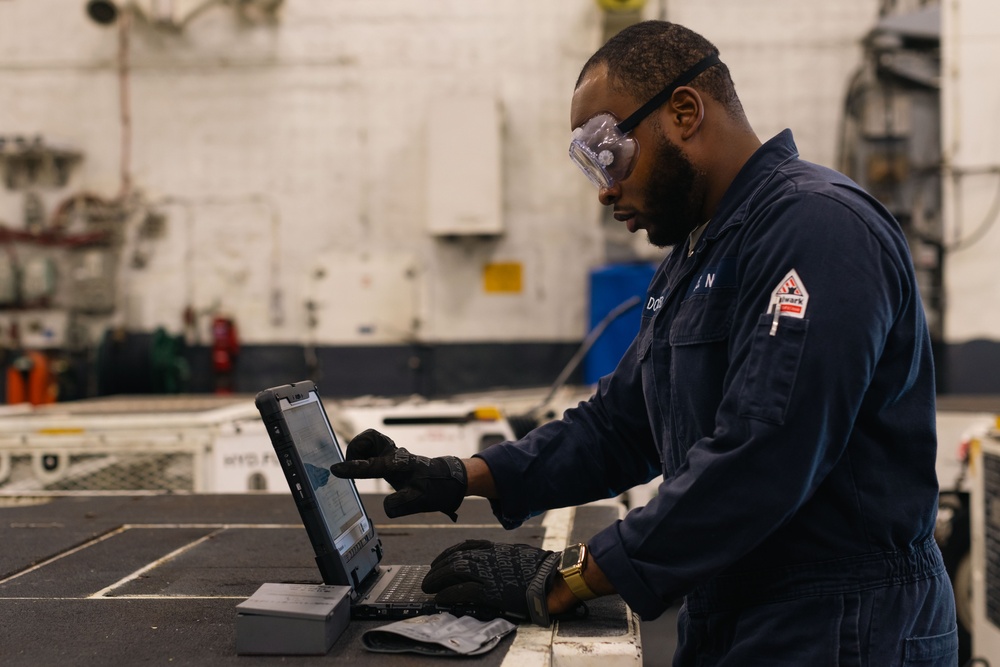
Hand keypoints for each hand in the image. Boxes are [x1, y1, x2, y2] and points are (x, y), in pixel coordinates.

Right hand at [329, 429, 466, 521]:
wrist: (448, 479)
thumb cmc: (435, 488)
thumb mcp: (421, 501)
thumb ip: (403, 504)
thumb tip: (386, 507)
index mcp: (400, 466)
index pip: (372, 465)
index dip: (353, 468)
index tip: (335, 469)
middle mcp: (395, 455)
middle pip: (370, 437)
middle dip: (356, 447)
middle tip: (351, 464)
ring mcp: (394, 453)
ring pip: (371, 439)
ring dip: (359, 449)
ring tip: (357, 466)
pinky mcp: (393, 456)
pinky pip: (374, 447)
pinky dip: (364, 453)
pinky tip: (365, 468)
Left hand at [421, 540, 561, 625]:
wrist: (554, 577)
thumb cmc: (541, 567)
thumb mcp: (518, 553)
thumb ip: (502, 555)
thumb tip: (492, 559)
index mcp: (496, 549)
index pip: (465, 546)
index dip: (448, 554)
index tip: (438, 561)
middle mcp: (490, 557)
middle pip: (456, 558)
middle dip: (438, 568)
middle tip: (427, 579)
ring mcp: (490, 572)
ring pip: (456, 570)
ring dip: (438, 579)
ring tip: (428, 587)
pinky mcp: (493, 590)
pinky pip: (465, 591)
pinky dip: (450, 593)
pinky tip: (441, 597)